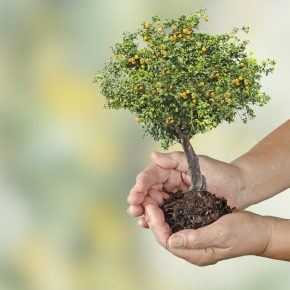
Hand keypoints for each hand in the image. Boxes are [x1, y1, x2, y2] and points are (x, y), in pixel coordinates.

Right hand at [127, 151, 245, 227]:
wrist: (238, 188)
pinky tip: (145, 223)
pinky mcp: (180, 211)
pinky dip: (153, 218)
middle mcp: (170, 184)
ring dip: (142, 209)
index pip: (152, 175)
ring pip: (153, 203)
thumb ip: (174, 160)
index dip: (143, 182)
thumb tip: (153, 155)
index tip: (138, 189)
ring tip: (136, 214)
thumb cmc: (221, 172)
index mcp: (172, 171)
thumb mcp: (198, 162)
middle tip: (133, 205)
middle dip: (138, 197)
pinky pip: (163, 215)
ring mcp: (174, 198)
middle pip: (149, 190)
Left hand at [145, 205, 270, 265]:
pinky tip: (164, 200)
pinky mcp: (195, 228)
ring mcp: (193, 238)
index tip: (150, 207)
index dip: (156, 225)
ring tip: (151, 199)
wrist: (258, 230)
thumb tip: (171, 241)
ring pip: (169, 227)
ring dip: (158, 214)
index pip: (167, 241)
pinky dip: (168, 211)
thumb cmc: (243, 233)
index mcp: (196, 253)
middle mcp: (191, 247)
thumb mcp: (221, 234)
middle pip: (164, 235)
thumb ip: (196, 238)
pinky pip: (177, 221)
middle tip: (146, 201)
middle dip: (153, 218)